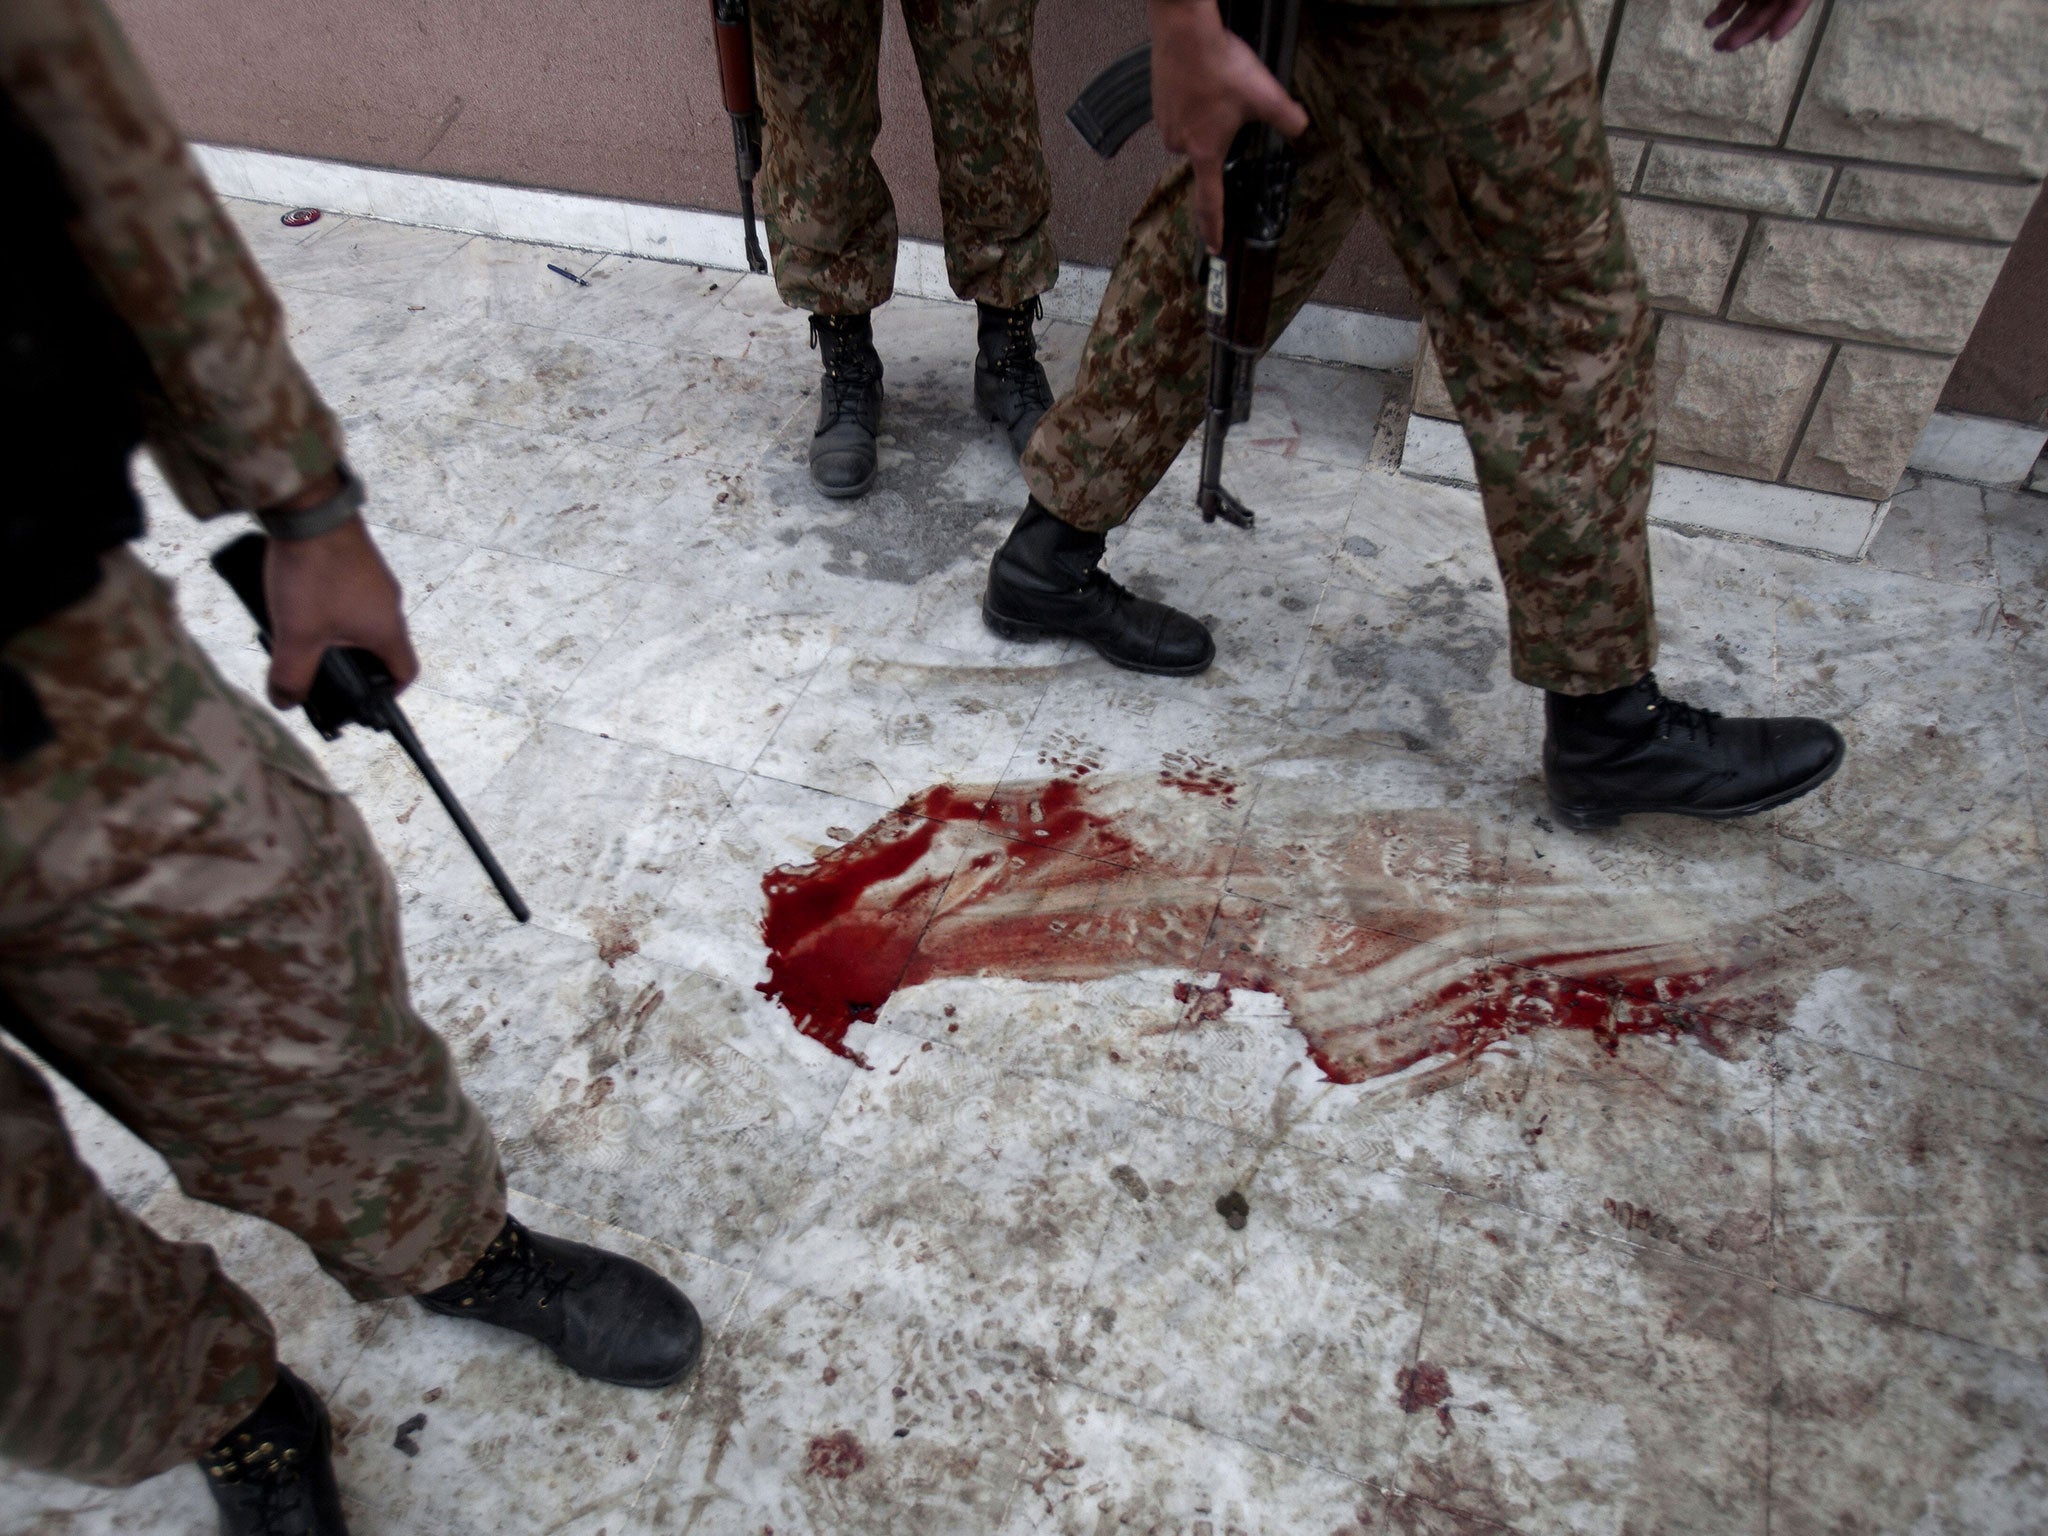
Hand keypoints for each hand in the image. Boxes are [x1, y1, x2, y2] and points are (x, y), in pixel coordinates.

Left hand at [261, 511, 418, 708]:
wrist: (311, 509)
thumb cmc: (314, 573)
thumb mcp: (297, 635)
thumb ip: (291, 676)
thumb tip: (286, 702)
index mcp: (387, 629)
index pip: (405, 672)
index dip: (387, 692)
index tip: (363, 699)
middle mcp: (389, 604)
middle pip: (379, 647)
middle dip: (351, 664)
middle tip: (318, 669)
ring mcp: (374, 579)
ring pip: (361, 618)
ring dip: (336, 632)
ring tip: (300, 632)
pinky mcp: (356, 560)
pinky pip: (349, 593)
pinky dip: (328, 604)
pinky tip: (298, 599)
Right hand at [1149, 0, 1307, 252]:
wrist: (1184, 33)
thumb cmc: (1219, 66)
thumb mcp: (1264, 95)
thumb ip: (1287, 118)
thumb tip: (1300, 129)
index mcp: (1206, 152)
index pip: (1210, 202)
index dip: (1213, 227)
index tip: (1214, 247)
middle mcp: (1181, 144)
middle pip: (1205, 156)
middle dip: (1219, 139)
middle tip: (1230, 109)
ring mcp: (1165, 124)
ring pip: (1192, 133)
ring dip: (1205, 119)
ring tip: (1217, 91)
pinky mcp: (1157, 104)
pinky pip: (1179, 114)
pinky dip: (1191, 103)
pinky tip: (1202, 83)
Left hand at [1703, 0, 1815, 50]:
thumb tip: (1771, 25)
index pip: (1796, 6)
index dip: (1787, 20)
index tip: (1774, 35)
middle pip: (1766, 16)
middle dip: (1747, 32)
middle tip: (1729, 46)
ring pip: (1748, 15)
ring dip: (1732, 30)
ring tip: (1717, 45)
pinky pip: (1734, 3)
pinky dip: (1723, 13)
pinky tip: (1710, 23)